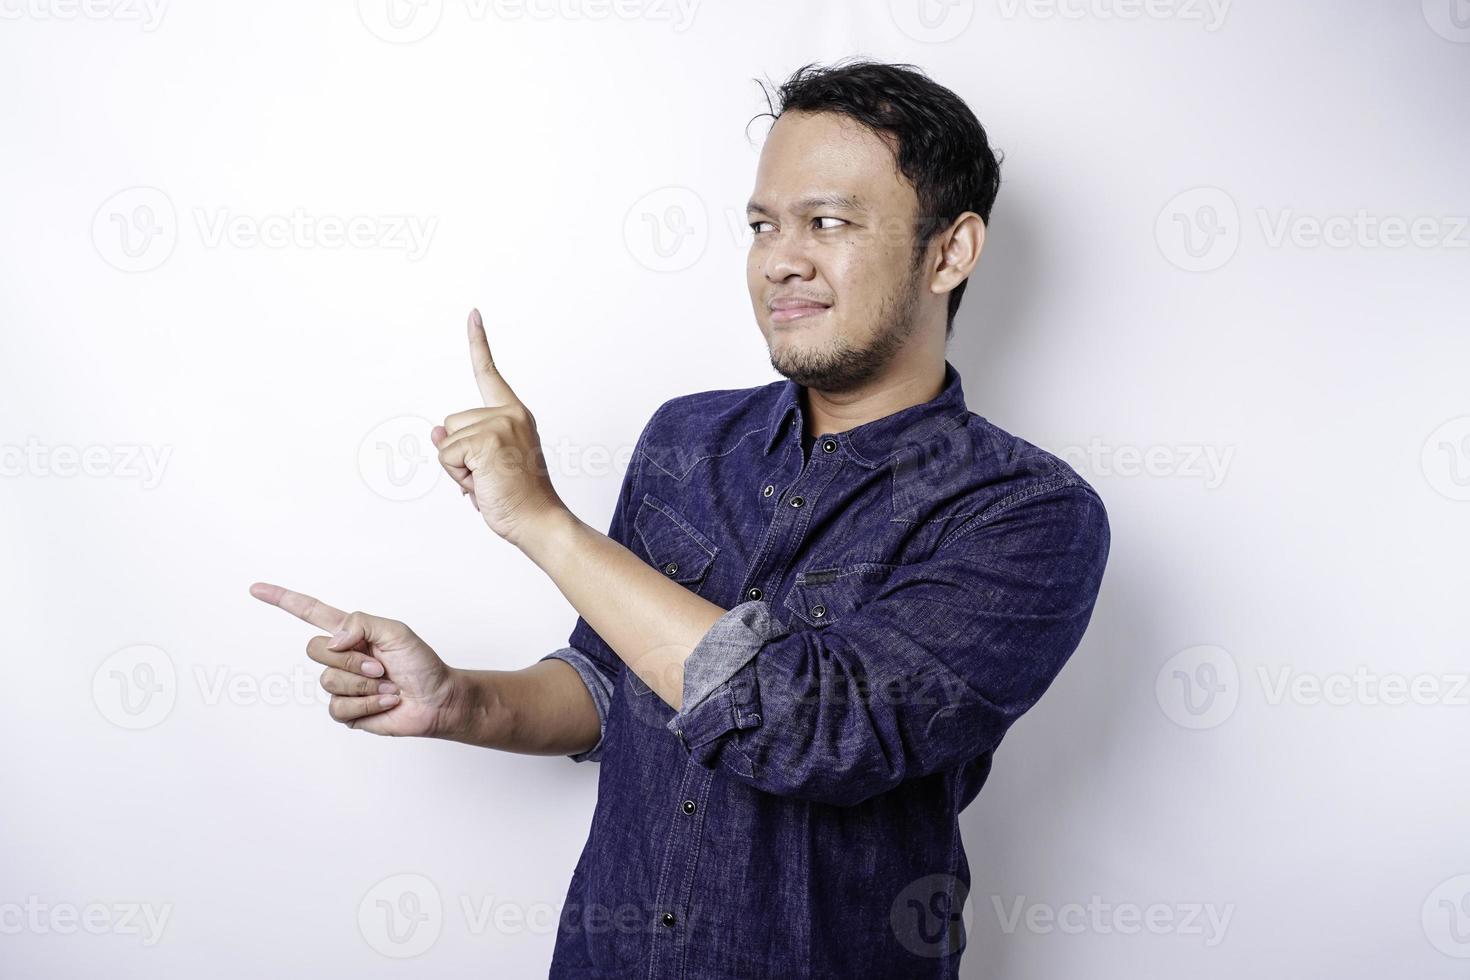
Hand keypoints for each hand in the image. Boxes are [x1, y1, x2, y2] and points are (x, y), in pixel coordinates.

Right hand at [249, 581, 458, 737]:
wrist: (436, 699)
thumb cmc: (421, 664)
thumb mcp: (396, 632)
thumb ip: (361, 624)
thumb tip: (332, 642)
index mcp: (351, 633)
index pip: (309, 613)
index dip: (283, 600)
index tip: (256, 589)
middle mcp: (341, 658)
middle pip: (315, 650)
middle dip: (351, 660)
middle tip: (380, 667)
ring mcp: (341, 685)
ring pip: (328, 682)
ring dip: (364, 686)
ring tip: (387, 686)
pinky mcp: (346, 711)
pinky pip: (339, 708)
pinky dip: (367, 706)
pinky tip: (385, 702)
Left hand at [430, 308, 565, 544]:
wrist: (538, 521)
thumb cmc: (516, 498)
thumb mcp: (483, 466)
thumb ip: (462, 444)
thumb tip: (435, 432)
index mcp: (514, 415)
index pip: (489, 373)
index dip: (479, 342)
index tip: (472, 314)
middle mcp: (510, 414)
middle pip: (452, 421)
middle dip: (459, 454)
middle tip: (489, 476)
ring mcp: (500, 425)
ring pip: (447, 440)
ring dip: (458, 468)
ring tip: (488, 481)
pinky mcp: (487, 440)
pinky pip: (447, 455)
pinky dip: (458, 476)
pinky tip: (485, 484)